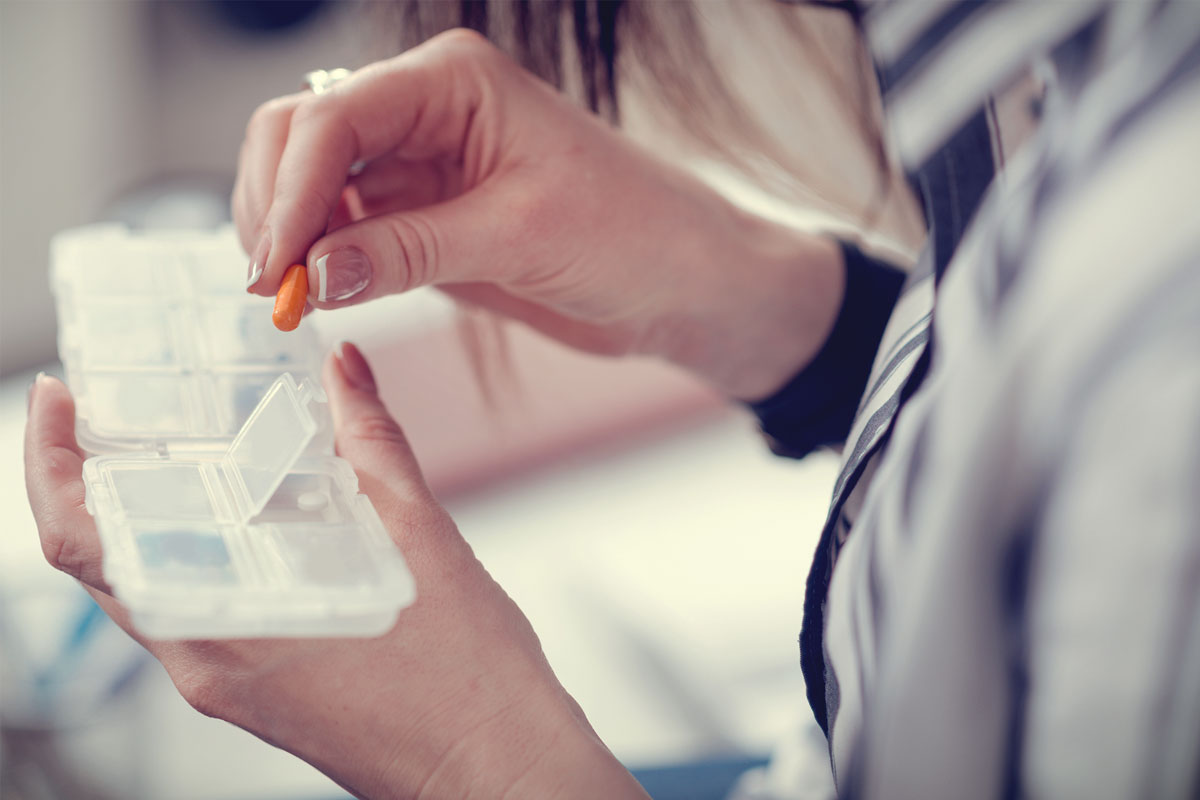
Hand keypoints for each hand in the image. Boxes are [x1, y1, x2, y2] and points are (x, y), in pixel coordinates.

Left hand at [24, 346, 647, 799]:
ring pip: (154, 587)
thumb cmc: (467, 681)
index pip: (86, 545)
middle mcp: (209, 662)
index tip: (59, 402)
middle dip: (96, 479)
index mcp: (226, 627)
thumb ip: (371, 442)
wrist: (497, 770)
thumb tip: (345, 371)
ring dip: (147, 517)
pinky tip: (247, 516)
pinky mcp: (258, 691)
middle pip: (108, 563)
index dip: (50, 468)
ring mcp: (229, 682)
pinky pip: (200, 612)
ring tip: (181, 450)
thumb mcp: (421, 538)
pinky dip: (199, 554)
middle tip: (117, 410)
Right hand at [234, 29, 842, 400]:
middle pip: (302, 138)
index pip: (333, 118)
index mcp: (455, 82)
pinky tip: (320, 296)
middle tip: (271, 287)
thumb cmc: (639, 233)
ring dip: (292, 239)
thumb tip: (310, 271)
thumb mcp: (520, 236)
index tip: (273, 263)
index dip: (289, 190)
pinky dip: (323, 264)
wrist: (688, 285)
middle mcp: (428, 112)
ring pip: (315, 187)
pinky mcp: (427, 219)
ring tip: (289, 300)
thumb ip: (408, 249)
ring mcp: (423, 168)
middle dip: (275, 206)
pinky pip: (349, 232)